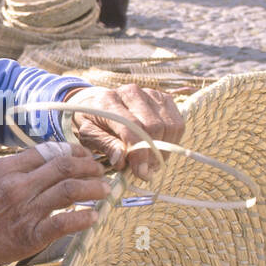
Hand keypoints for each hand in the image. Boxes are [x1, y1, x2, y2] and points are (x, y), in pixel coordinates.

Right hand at [0, 144, 107, 265]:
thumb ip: (17, 169)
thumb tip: (46, 162)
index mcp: (8, 168)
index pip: (50, 151)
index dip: (73, 151)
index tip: (84, 156)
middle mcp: (18, 186)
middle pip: (64, 167)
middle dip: (89, 167)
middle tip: (100, 172)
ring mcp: (25, 210)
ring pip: (69, 191)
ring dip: (93, 188)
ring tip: (104, 190)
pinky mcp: (30, 235)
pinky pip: (64, 222)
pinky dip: (83, 218)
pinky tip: (93, 216)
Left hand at [64, 86, 185, 180]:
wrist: (97, 102)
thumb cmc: (91, 121)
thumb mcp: (88, 135)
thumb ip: (105, 145)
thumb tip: (121, 160)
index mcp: (109, 100)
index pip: (132, 128)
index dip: (139, 153)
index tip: (141, 173)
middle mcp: (132, 92)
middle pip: (154, 127)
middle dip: (153, 155)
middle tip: (146, 172)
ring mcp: (150, 94)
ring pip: (169, 126)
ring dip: (164, 150)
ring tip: (152, 163)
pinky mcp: (163, 99)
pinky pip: (177, 123)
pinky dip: (172, 141)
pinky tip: (159, 150)